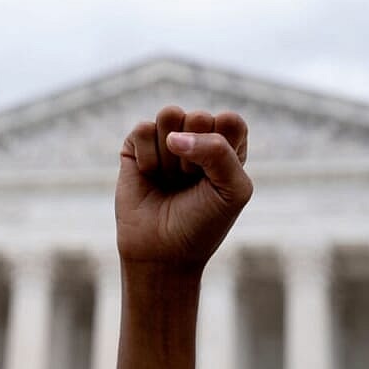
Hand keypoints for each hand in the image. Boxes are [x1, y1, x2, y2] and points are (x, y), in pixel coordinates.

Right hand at [115, 106, 252, 270]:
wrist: (163, 254)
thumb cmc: (203, 223)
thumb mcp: (232, 191)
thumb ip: (219, 152)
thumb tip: (173, 137)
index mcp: (228, 145)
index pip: (230, 120)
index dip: (222, 150)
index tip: (215, 180)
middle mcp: (197, 136)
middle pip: (199, 117)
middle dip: (194, 156)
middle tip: (190, 182)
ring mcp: (166, 138)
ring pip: (169, 115)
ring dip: (170, 156)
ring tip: (170, 179)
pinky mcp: (136, 145)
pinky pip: (142, 129)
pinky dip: (147, 158)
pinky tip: (149, 176)